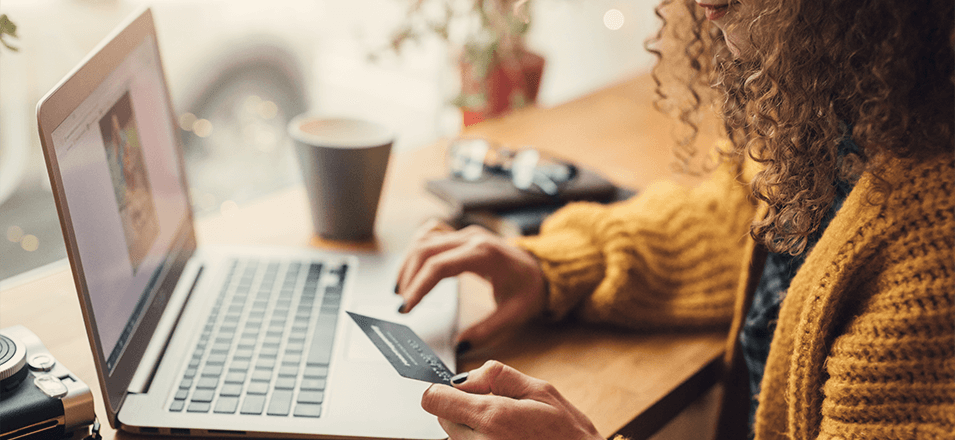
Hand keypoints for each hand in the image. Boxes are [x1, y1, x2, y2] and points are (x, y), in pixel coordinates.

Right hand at [395, 220, 546, 349]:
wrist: (542, 268)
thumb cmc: (530, 288)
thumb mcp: (514, 314)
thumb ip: (487, 330)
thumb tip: (459, 346)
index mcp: (484, 255)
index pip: (439, 266)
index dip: (418, 287)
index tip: (406, 308)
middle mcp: (472, 238)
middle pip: (425, 250)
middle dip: (408, 278)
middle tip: (401, 305)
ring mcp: (466, 234)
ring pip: (424, 240)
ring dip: (408, 263)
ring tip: (401, 290)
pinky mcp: (462, 236)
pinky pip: (431, 234)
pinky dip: (417, 250)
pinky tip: (411, 268)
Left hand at [421, 360, 601, 439]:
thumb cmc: (569, 434)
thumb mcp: (540, 390)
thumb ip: (496, 376)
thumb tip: (464, 378)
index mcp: (492, 418)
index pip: (434, 400)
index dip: (443, 390)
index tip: (458, 390)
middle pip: (443, 419)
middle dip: (463, 409)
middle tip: (499, 410)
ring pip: (457, 438)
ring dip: (474, 430)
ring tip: (510, 431)